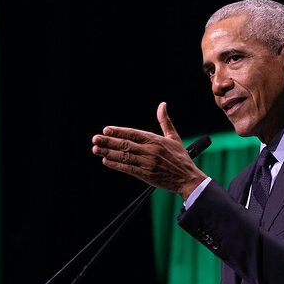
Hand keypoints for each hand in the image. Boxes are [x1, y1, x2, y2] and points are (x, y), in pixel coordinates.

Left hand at [91, 102, 206, 198]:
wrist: (188, 179)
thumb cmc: (181, 158)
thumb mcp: (174, 137)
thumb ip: (165, 121)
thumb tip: (162, 104)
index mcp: (155, 140)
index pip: (133, 133)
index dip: (118, 131)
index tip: (106, 130)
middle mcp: (150, 151)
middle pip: (125, 144)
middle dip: (108, 141)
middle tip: (95, 139)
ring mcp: (147, 163)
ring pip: (124, 156)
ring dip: (108, 153)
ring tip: (96, 149)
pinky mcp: (146, 175)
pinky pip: (128, 169)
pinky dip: (116, 165)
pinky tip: (106, 161)